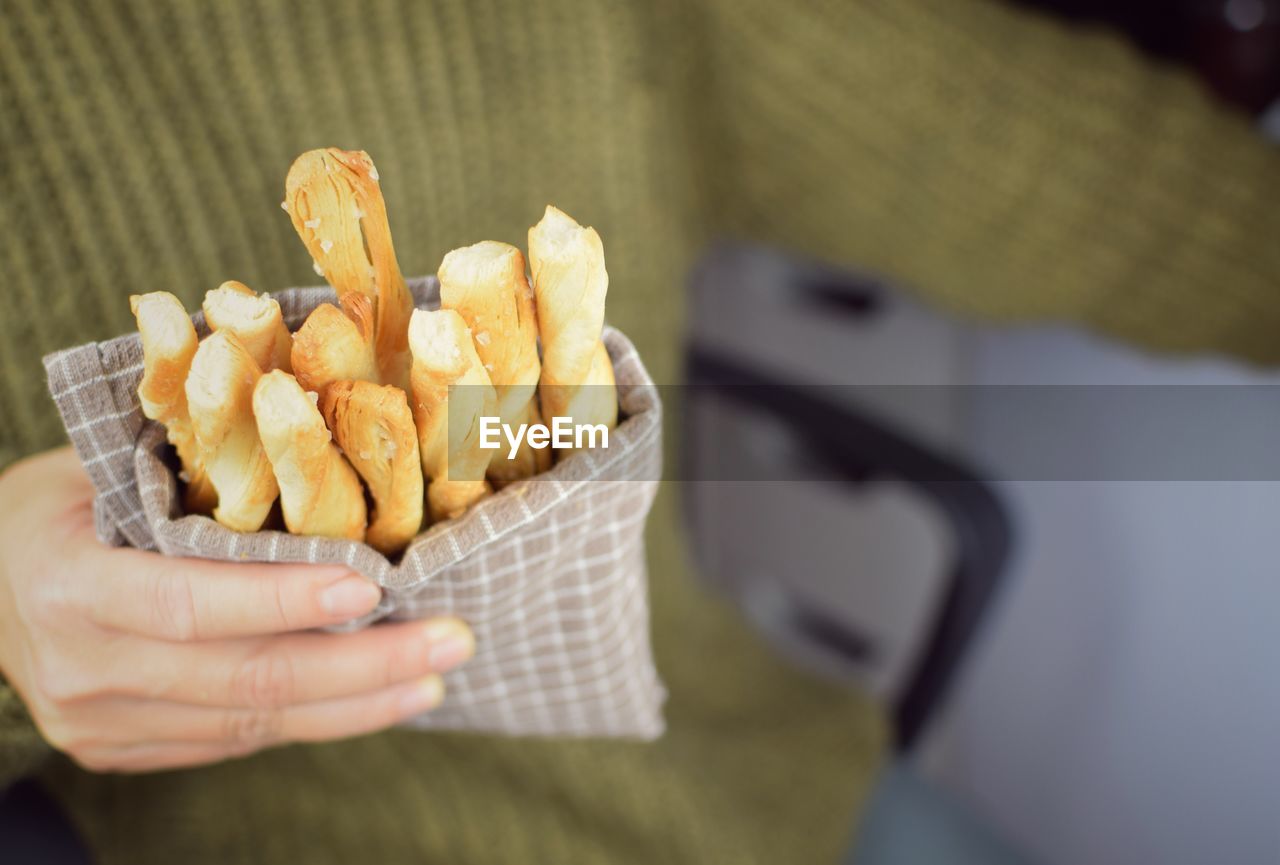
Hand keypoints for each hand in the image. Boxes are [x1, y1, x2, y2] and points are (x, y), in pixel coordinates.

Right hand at [0, 447, 472, 772]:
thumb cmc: (57, 506)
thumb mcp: (100, 468)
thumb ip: (192, 474)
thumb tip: (316, 442)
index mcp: (67, 585)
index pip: (191, 603)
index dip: (283, 601)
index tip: (372, 588)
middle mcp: (82, 669)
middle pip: (243, 680)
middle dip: (361, 666)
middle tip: (450, 639)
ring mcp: (102, 722)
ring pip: (250, 722)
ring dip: (356, 703)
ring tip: (435, 672)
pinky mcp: (125, 749)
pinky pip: (235, 740)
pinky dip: (315, 719)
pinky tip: (378, 698)